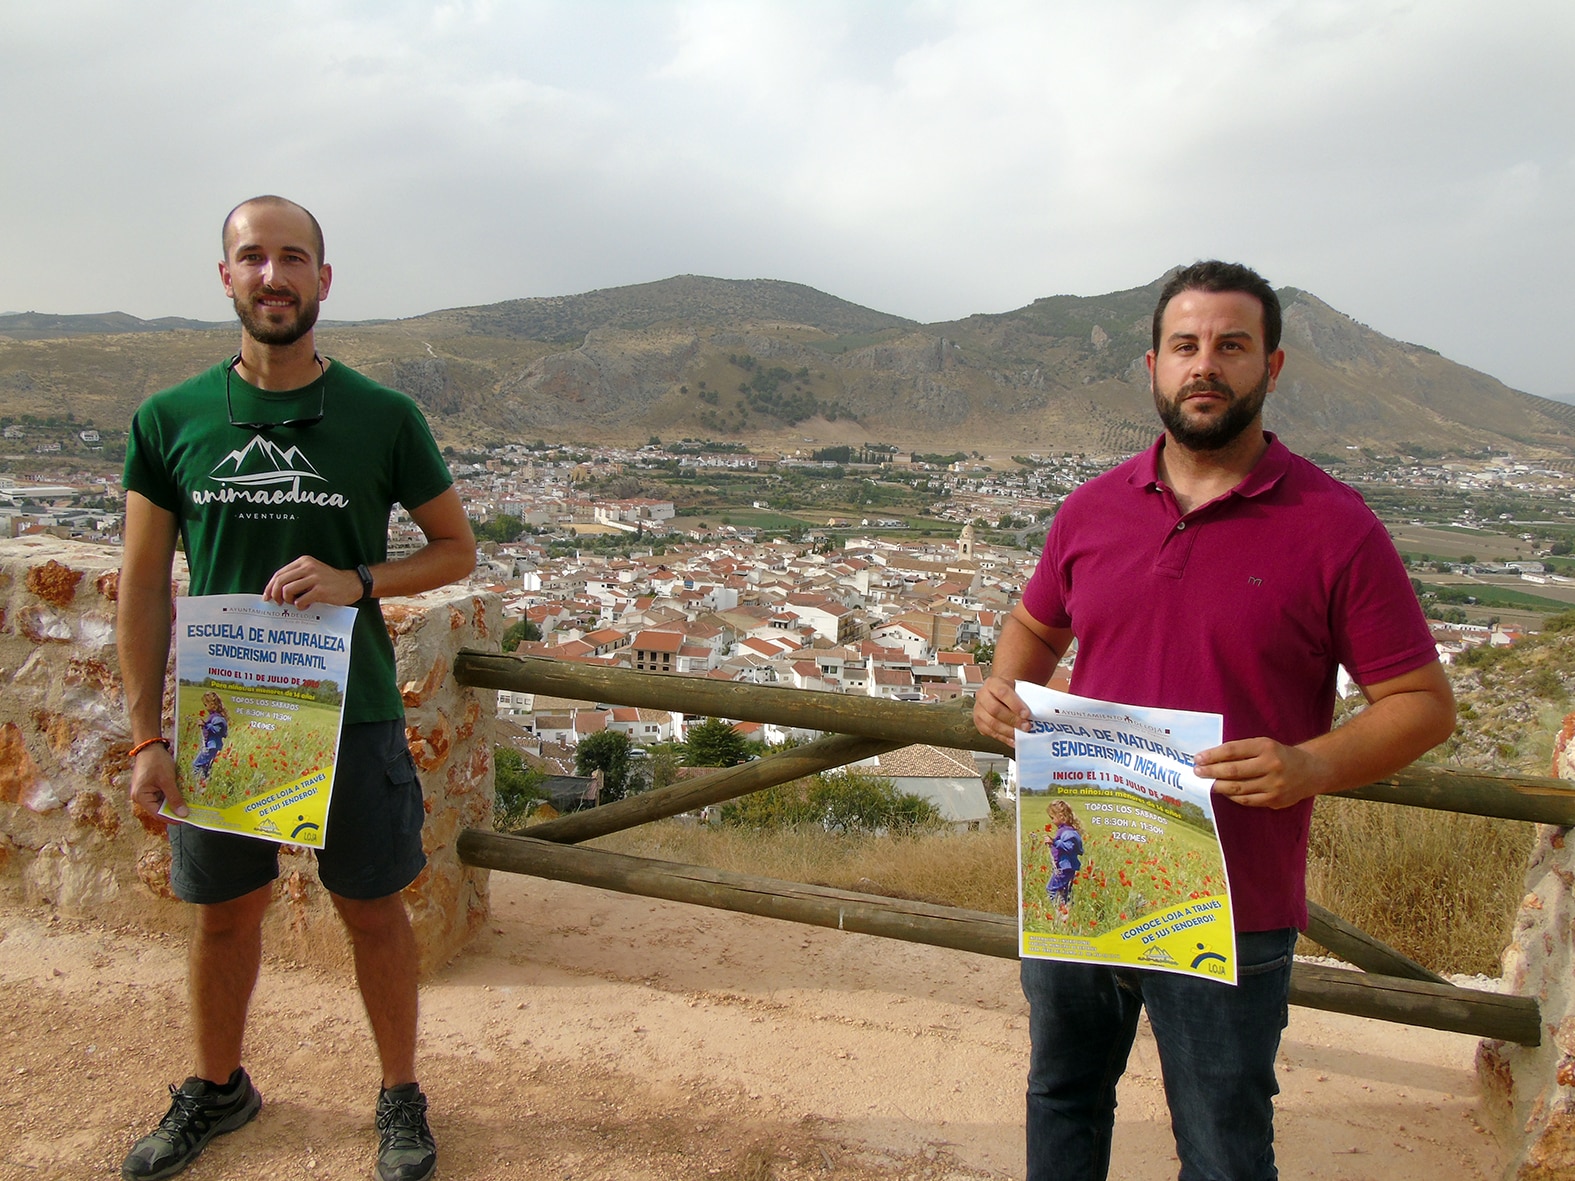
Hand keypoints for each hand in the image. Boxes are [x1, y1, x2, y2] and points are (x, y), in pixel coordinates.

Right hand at [128, 743, 185, 820]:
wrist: (150, 746)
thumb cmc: (156, 762)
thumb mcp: (167, 780)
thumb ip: (174, 798)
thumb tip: (182, 814)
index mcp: (141, 797)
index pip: (158, 813)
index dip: (173, 817)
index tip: (187, 819)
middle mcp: (141, 797)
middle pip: (160, 808)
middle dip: (174, 810)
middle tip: (191, 812)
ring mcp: (145, 792)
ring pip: (162, 802)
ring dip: (174, 802)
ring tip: (189, 805)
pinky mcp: (150, 786)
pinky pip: (162, 794)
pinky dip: (171, 795)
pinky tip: (183, 795)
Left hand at [263, 556, 360, 608]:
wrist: (352, 584)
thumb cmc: (330, 582)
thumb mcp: (312, 572)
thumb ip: (296, 577)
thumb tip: (275, 591)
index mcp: (304, 561)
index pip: (279, 573)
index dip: (270, 586)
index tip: (267, 597)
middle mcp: (308, 567)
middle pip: (280, 581)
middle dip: (275, 595)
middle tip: (278, 603)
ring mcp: (315, 578)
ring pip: (287, 591)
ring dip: (288, 601)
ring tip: (295, 603)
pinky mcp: (320, 590)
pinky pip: (300, 600)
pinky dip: (300, 606)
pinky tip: (306, 606)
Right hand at [973, 675, 1030, 747]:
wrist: (999, 693)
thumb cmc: (1010, 692)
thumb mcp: (1016, 689)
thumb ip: (1025, 698)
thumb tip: (1040, 712)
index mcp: (993, 683)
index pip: (1003, 693)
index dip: (1015, 704)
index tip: (1027, 714)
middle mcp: (982, 695)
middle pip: (995, 710)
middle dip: (1013, 720)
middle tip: (1027, 726)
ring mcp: (978, 710)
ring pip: (992, 723)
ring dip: (1009, 731)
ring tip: (1021, 735)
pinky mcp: (979, 722)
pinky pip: (990, 733)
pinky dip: (1004, 738)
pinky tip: (1013, 740)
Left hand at [1194, 737, 1328, 808]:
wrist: (1310, 771)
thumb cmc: (1279, 755)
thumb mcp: (1264, 745)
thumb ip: (1241, 750)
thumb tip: (1211, 758)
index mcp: (1266, 747)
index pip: (1233, 750)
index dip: (1212, 755)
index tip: (1198, 758)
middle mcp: (1271, 765)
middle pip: (1233, 771)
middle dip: (1211, 771)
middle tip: (1197, 772)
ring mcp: (1274, 785)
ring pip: (1238, 788)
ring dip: (1219, 786)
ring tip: (1207, 783)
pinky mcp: (1275, 800)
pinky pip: (1247, 800)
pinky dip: (1232, 796)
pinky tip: (1224, 792)